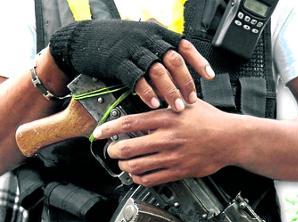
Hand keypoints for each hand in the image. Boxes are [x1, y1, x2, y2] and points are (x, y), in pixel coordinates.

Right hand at [49, 20, 214, 111]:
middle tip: (191, 100)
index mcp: (156, 33)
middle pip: (174, 61)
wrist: (82, 39)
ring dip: (170, 91)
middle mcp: (147, 39)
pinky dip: (147, 93)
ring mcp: (133, 50)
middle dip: (185, 83)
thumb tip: (180, 69)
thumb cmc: (115, 43)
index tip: (209, 76)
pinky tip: (154, 104)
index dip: (198, 61)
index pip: (184, 46)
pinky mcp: (118, 62)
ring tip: (176, 107)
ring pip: (158, 71)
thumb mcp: (140, 39)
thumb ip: (159, 50)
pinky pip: (137, 79)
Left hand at [93, 100, 242, 185]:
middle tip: (112, 151)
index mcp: (166, 118)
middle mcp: (166, 138)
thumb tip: (146, 101)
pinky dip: (139, 178)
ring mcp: (172, 156)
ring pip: (136, 166)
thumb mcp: (186, 104)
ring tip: (124, 164)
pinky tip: (139, 174)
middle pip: (126, 148)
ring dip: (124, 167)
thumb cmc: (211, 120)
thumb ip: (165, 104)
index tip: (98, 133)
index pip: (128, 123)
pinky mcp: (179, 171)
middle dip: (113, 151)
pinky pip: (151, 179)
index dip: (108, 129)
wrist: (231, 139)